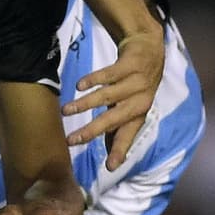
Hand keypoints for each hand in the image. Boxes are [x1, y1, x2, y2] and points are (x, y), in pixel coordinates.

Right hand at [62, 29, 163, 169]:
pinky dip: (93, 80)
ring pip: (107, 96)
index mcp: (139, 113)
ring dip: (85, 105)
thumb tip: (108, 154)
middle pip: (114, 119)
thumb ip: (118, 127)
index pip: (128, 135)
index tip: (110, 167)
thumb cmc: (135, 82)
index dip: (119, 150)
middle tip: (71, 140)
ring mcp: (136, 82)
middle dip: (92, 131)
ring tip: (65, 111)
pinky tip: (79, 86)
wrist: (148, 48)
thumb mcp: (129, 105)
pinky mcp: (130, 65)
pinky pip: (108, 74)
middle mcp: (140, 100)